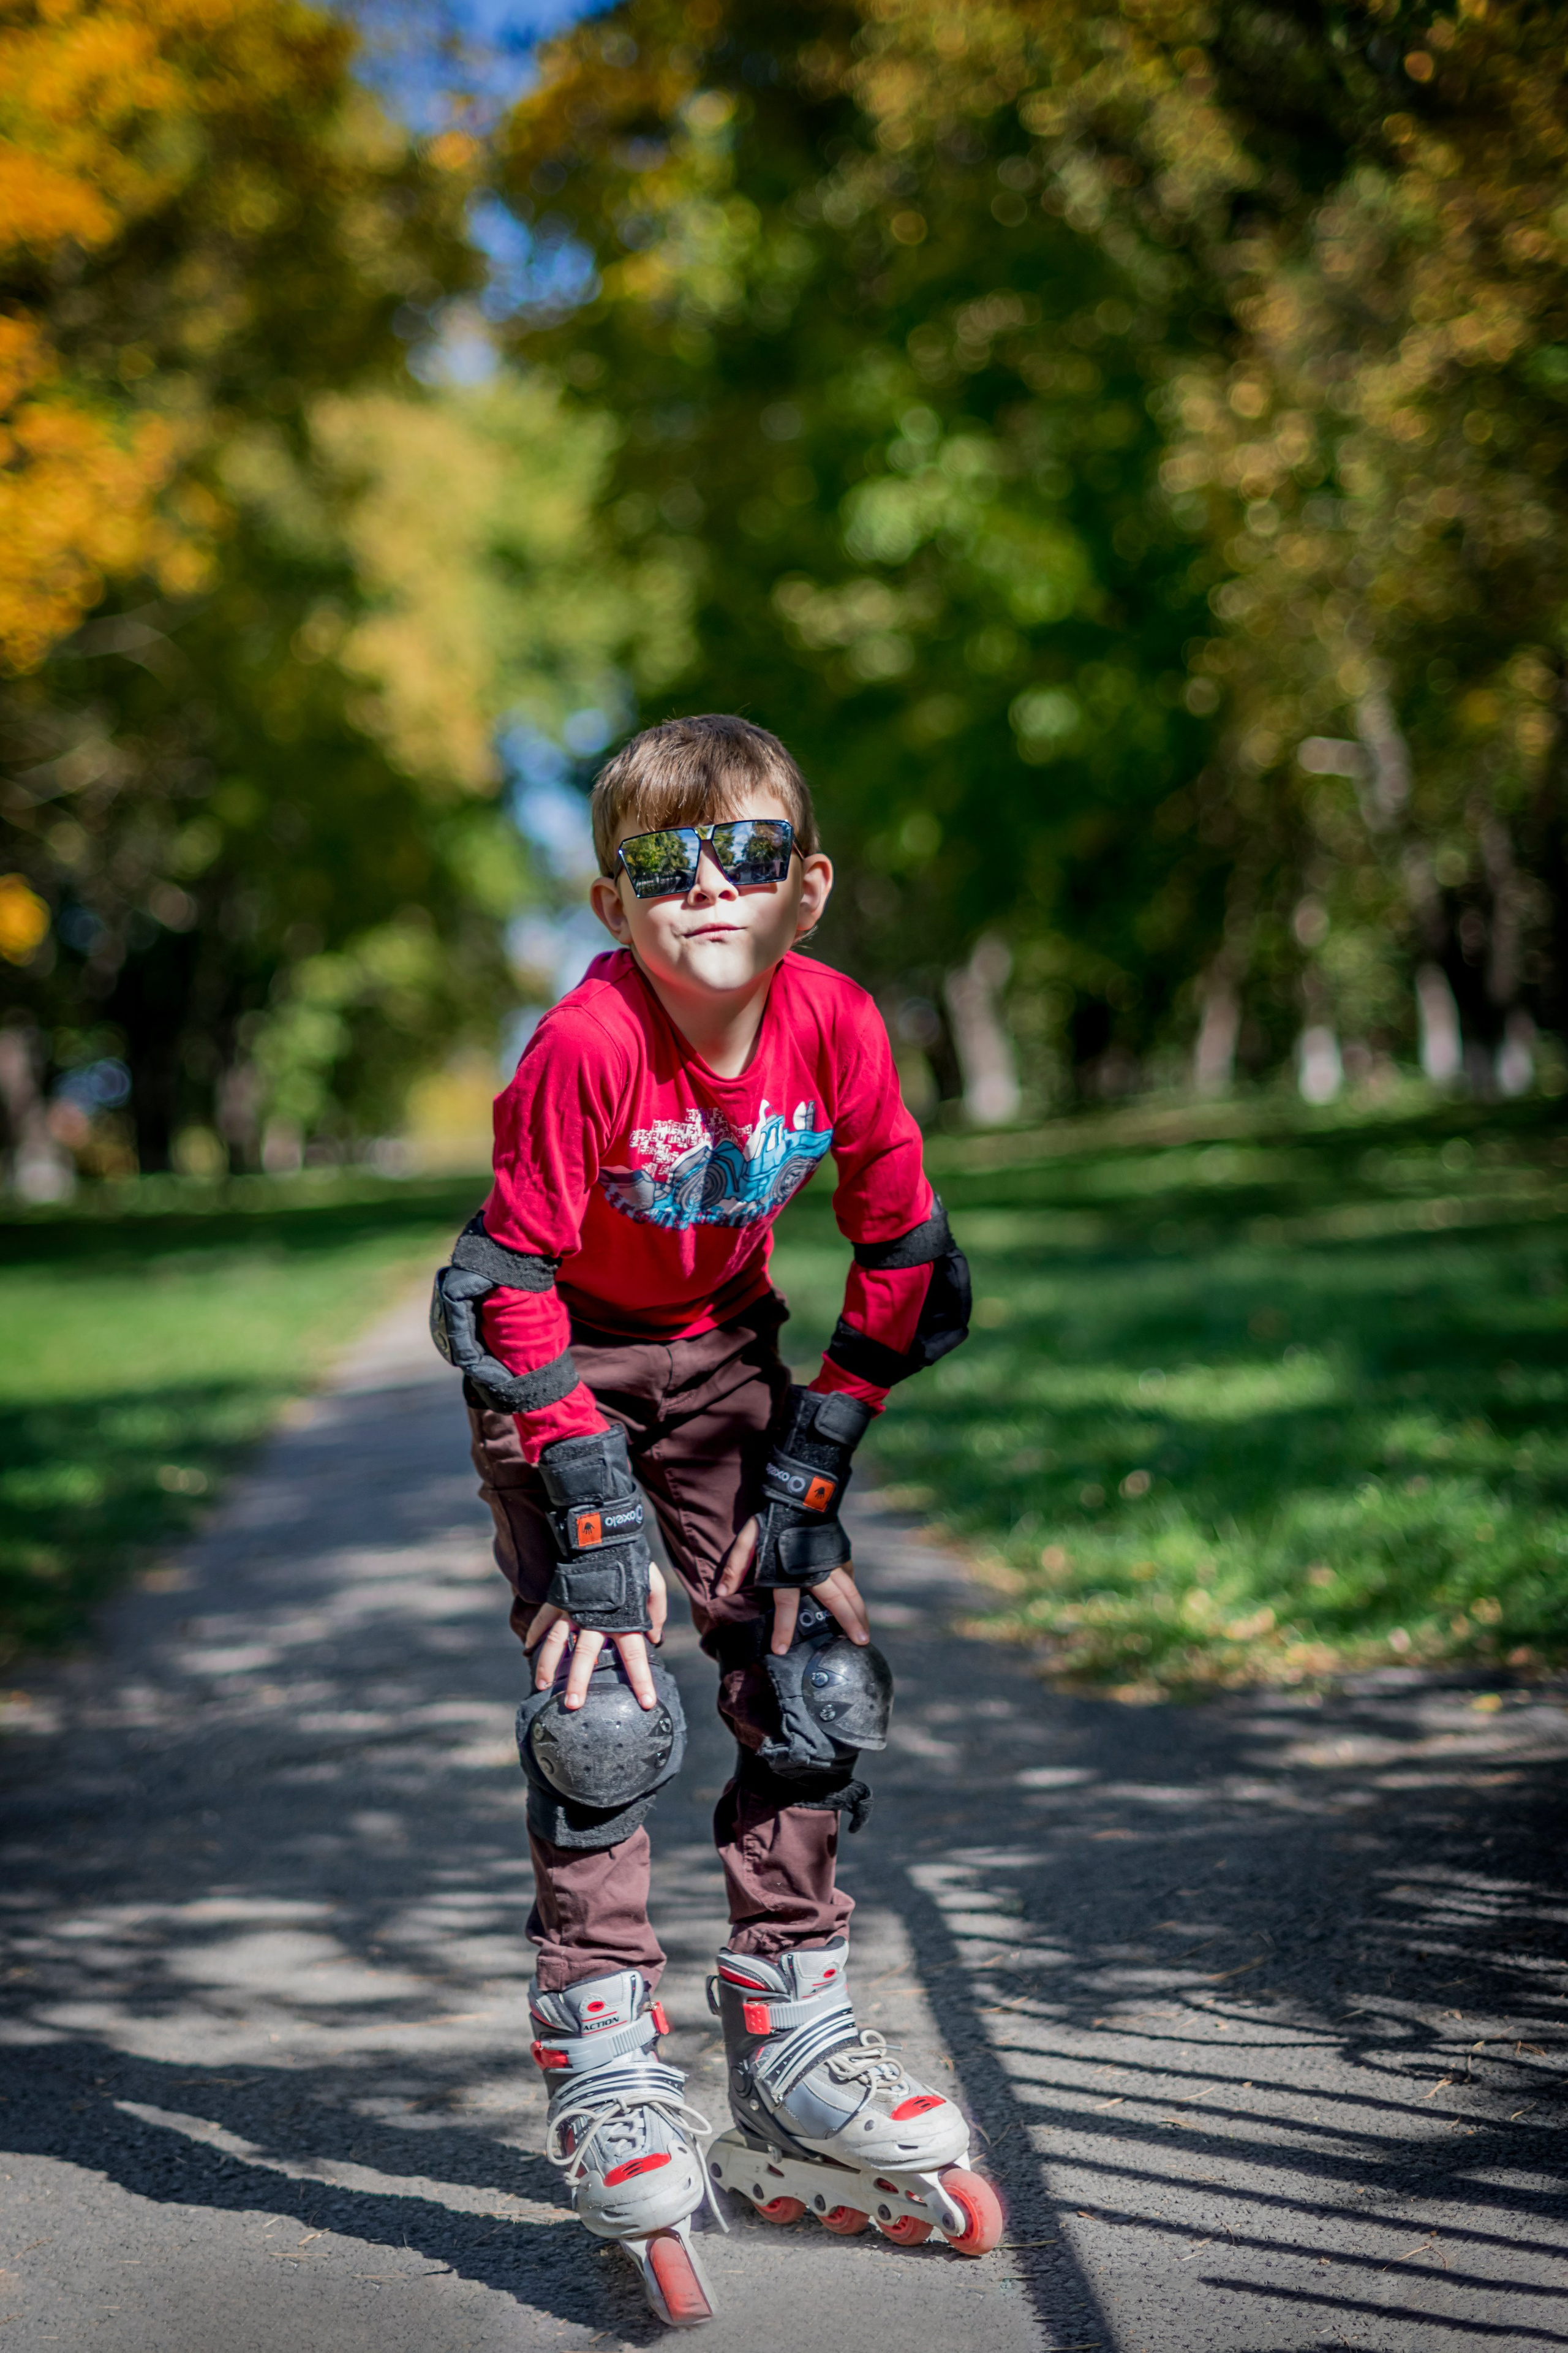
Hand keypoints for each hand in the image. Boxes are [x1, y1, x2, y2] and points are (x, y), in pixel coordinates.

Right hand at [530, 1565, 667, 1711]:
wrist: (604, 1535)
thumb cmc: (632, 1562)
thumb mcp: (653, 1585)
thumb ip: (656, 1613)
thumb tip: (655, 1638)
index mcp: (623, 1620)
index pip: (634, 1656)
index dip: (641, 1680)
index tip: (647, 1703)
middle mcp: (595, 1619)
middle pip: (586, 1656)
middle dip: (579, 1682)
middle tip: (573, 1704)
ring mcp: (573, 1610)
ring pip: (557, 1643)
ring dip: (549, 1665)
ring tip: (542, 1687)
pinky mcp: (558, 1599)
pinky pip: (543, 1620)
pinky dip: (534, 1634)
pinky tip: (527, 1650)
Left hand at [715, 1518, 870, 1655]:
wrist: (799, 1496)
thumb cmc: (772, 1520)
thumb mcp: (748, 1539)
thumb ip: (736, 1566)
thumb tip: (721, 1593)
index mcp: (789, 1573)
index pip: (786, 1607)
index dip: (783, 1629)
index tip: (782, 1650)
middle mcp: (815, 1571)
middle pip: (836, 1602)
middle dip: (848, 1624)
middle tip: (859, 1644)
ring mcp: (831, 1562)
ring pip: (850, 1591)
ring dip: (859, 1612)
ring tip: (865, 1633)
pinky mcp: (839, 1554)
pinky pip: (849, 1577)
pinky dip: (854, 1593)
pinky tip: (858, 1606)